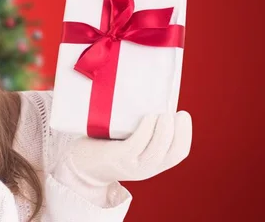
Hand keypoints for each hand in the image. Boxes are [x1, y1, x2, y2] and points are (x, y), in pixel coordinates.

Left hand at [53, 111, 191, 201]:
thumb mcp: (128, 140)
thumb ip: (141, 127)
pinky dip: (146, 130)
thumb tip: (151, 95)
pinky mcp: (117, 157)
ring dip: (164, 130)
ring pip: (157, 150)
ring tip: (163, 113)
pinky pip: (137, 145)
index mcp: (152, 163)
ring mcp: (131, 164)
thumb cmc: (104, 145)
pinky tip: (148, 117)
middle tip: (177, 113)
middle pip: (173, 153)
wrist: (79, 165)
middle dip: (179, 132)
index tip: (183, 115)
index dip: (185, 135)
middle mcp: (145, 168)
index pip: (178, 154)